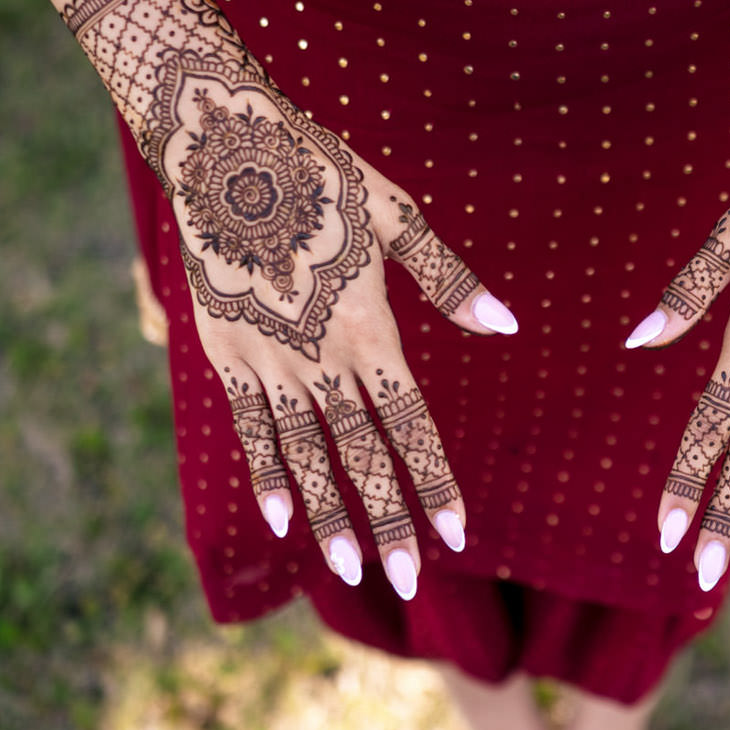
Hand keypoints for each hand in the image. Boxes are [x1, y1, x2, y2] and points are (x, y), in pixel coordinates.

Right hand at [63, 0, 519, 600]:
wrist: (223, 149)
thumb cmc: (321, 171)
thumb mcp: (396, 212)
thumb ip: (447, 277)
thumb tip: (506, 325)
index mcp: (368, 326)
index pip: (410, 424)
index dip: (436, 483)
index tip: (461, 534)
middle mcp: (317, 356)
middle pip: (361, 455)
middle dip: (389, 521)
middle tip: (413, 581)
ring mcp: (266, 359)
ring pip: (304, 454)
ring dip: (329, 514)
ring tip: (348, 567)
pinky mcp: (224, 350)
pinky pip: (249, 425)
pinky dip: (267, 471)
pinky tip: (281, 516)